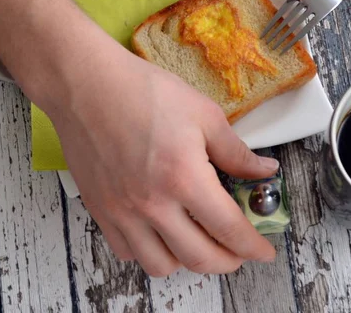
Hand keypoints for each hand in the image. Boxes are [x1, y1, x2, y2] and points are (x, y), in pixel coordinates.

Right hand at [45, 37, 277, 275]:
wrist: (86, 85)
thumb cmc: (144, 92)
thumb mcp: (203, 114)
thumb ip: (236, 151)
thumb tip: (265, 170)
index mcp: (184, 178)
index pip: (229, 229)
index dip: (253, 246)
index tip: (264, 251)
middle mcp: (152, 204)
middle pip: (199, 258)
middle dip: (228, 262)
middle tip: (238, 253)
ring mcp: (122, 212)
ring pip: (160, 265)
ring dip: (187, 261)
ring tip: (198, 241)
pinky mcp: (100, 210)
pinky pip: (128, 252)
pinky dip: (150, 251)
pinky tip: (160, 232)